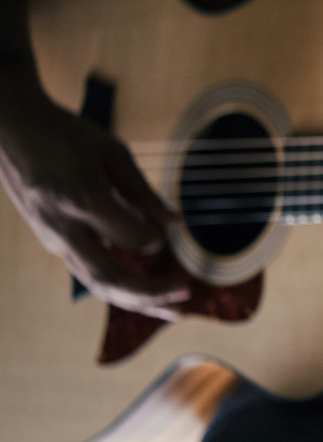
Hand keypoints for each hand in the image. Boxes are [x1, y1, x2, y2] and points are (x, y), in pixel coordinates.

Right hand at [0, 78, 186, 319]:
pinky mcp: (53, 243)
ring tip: (174, 310)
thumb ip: (143, 193)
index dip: (155, 238)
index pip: (129, 237)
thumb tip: (175, 226)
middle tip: (186, 295)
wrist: (12, 130)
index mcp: (81, 200)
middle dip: (150, 294)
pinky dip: (120, 289)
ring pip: (97, 283)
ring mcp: (54, 239)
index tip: (172, 229)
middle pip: (109, 277)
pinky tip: (146, 296)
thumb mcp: (112, 153)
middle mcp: (63, 228)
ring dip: (138, 301)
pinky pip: (89, 274)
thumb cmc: (67, 136)